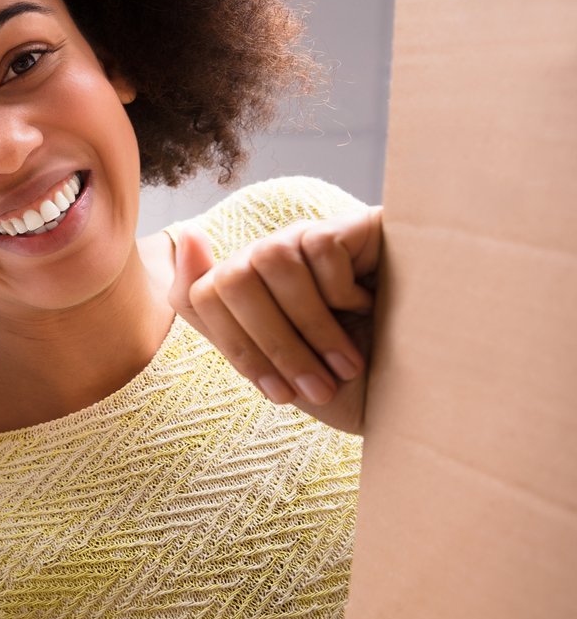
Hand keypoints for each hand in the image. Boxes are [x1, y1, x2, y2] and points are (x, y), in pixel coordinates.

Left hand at [168, 204, 382, 434]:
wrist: (432, 387)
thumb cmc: (355, 379)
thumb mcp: (278, 369)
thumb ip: (218, 319)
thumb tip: (186, 235)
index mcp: (247, 290)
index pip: (201, 297)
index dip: (239, 350)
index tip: (282, 396)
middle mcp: (272, 256)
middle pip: (231, 280)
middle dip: (274, 344)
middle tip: (320, 387)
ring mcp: (309, 237)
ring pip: (271, 262)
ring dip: (312, 326)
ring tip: (349, 363)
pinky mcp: (351, 223)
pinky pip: (320, 249)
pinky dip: (344, 292)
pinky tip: (372, 306)